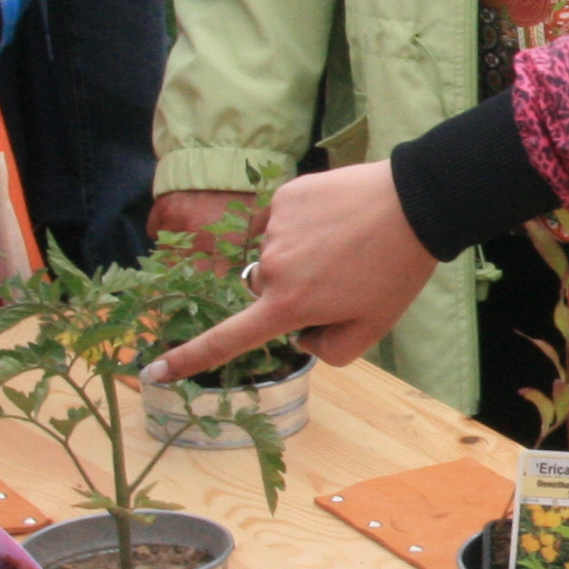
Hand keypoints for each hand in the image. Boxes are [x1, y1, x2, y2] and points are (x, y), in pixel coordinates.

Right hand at [146, 163, 439, 381]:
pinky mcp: (283, 197)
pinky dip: (303, 224)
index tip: (154, 370)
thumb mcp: (370, 330)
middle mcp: (270, 269)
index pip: (227, 340)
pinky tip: (336, 220)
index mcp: (287, 307)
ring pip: (274, 255)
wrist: (414, 205)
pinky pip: (281, 221)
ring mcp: (273, 229)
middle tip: (341, 279)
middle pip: (263, 292)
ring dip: (298, 255)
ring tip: (346, 244)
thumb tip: (300, 336)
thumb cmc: (395, 272)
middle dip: (289, 293)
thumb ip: (327, 350)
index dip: (188, 358)